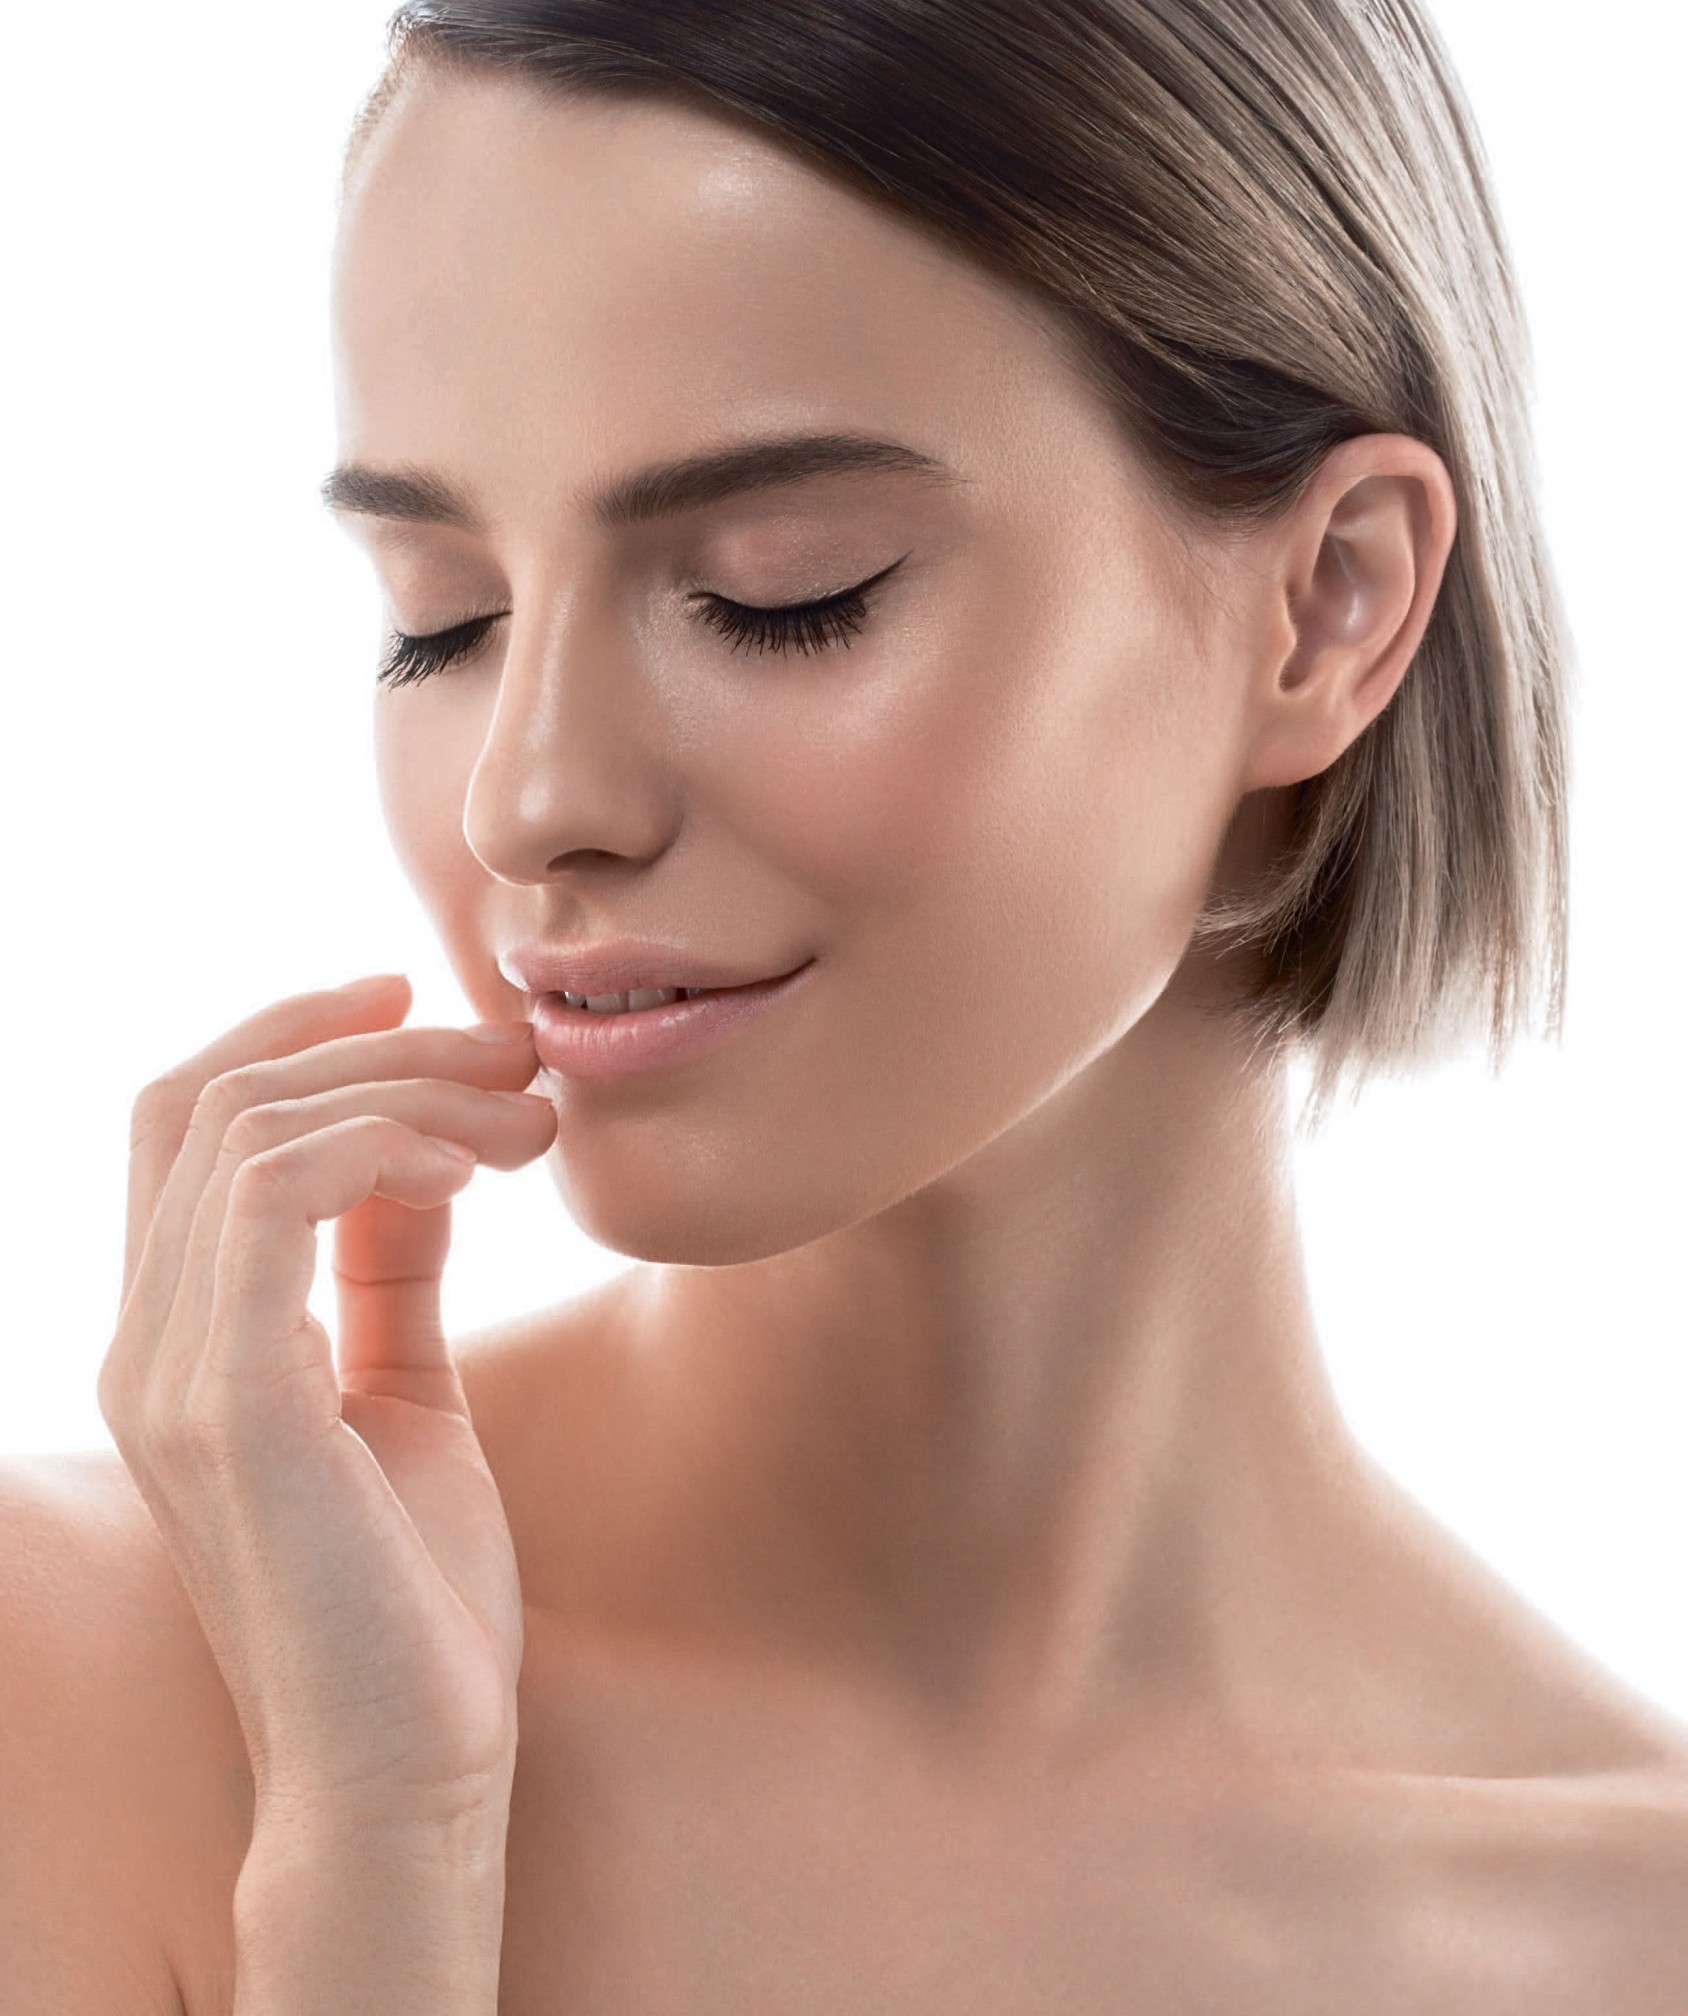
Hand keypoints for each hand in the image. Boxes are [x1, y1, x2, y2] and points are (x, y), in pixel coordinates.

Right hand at [98, 973, 556, 1833]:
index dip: (288, 1031)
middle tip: (508, 1054)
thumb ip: (393, 1272)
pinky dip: (382, 1146)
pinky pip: (272, 1195)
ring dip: (404, 1088)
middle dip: (370, 1043)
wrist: (410, 1766)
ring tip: (527, 1118)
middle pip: (212, 1096)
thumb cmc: (414, 1593)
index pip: (185, 1122)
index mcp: (178, 1338)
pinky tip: (478, 1170)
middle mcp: (146, 1343)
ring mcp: (174, 1374)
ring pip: (248, 1126)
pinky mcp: (232, 1405)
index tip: (412, 995)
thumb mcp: (406, 1390)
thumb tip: (422, 1155)